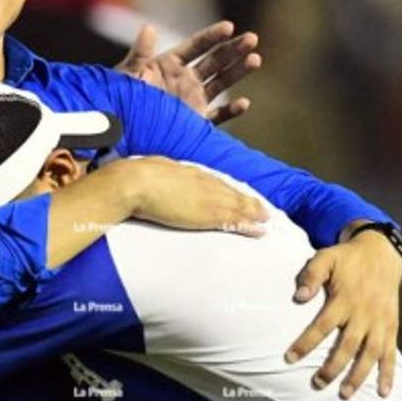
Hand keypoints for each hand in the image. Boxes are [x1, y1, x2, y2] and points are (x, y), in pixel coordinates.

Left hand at [114, 22, 260, 124]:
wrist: (118, 131)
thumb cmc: (118, 100)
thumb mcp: (128, 74)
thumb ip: (140, 53)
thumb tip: (148, 28)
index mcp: (169, 65)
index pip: (196, 46)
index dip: (212, 36)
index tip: (230, 27)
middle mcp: (184, 80)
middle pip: (215, 61)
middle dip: (234, 49)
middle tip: (252, 38)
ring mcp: (192, 101)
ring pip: (221, 83)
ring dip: (238, 72)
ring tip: (256, 59)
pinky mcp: (196, 123)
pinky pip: (218, 116)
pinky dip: (231, 111)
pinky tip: (244, 103)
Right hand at [119, 157, 268, 235]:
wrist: (136, 183)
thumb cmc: (136, 177)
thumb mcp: (152, 170)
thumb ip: (161, 174)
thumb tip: (156, 175)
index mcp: (190, 172)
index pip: (215, 182)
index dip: (228, 190)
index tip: (237, 195)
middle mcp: (204, 182)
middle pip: (231, 192)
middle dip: (248, 201)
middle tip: (262, 209)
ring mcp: (209, 198)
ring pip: (238, 205)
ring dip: (253, 212)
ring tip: (265, 219)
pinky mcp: (210, 214)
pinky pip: (236, 220)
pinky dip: (249, 225)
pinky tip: (259, 230)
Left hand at [284, 229, 401, 398]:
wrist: (382, 254)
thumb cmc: (348, 259)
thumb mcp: (326, 257)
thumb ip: (311, 274)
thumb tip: (299, 297)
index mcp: (344, 299)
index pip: (322, 326)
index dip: (305, 343)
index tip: (289, 358)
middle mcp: (363, 314)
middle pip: (347, 346)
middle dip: (332, 368)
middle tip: (316, 384)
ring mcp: (380, 322)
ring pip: (369, 354)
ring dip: (358, 376)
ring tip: (344, 394)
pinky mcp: (392, 327)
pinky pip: (392, 353)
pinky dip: (389, 373)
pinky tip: (384, 392)